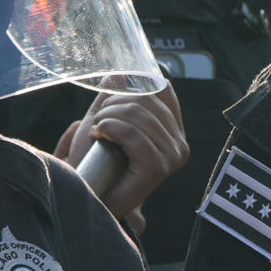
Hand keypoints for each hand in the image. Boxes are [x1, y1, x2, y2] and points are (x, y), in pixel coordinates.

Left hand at [57, 84, 188, 226]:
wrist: (91, 197)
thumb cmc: (96, 163)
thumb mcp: (106, 120)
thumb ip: (115, 97)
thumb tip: (119, 74)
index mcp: (174, 131)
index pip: (161, 89)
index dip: (132, 87)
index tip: (109, 106)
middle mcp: (180, 144)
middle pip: (147, 98)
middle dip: (113, 104)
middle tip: (100, 124)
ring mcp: (171, 158)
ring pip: (137, 114)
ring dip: (107, 118)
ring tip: (98, 133)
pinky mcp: (157, 169)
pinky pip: (133, 135)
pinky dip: (110, 129)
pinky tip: (99, 137)